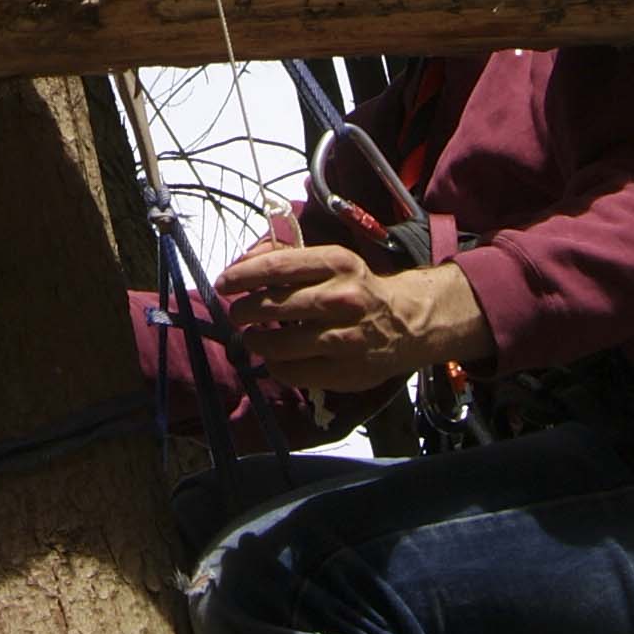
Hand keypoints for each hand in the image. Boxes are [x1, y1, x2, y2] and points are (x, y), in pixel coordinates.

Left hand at [214, 234, 488, 394]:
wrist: (409, 322)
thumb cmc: (358, 288)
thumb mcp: (332, 262)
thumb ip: (290, 261)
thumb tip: (242, 264)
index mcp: (336, 263)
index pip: (277, 267)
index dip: (243, 275)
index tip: (223, 283)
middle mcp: (341, 297)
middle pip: (273, 306)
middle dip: (244, 311)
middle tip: (236, 314)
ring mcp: (344, 337)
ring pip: (279, 343)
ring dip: (255, 341)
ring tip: (250, 338)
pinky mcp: (344, 370)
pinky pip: (292, 372)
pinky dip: (274, 366)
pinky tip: (274, 358)